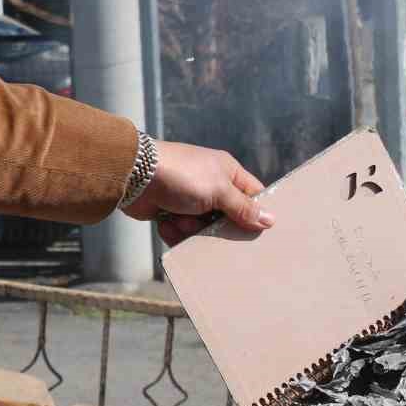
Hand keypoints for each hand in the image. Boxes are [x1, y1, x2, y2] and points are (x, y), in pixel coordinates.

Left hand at [121, 140, 272, 245]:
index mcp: (227, 172)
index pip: (253, 195)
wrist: (135, 177)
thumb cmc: (182, 176)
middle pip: (228, 218)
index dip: (257, 213)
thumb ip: (244, 208)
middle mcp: (210, 185)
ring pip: (204, 229)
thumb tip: (270, 220)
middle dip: (218, 228)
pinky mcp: (171, 212)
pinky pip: (182, 232)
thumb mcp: (219, 190)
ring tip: (181, 221)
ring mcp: (190, 200)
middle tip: (214, 233)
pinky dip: (175, 231)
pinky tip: (167, 223)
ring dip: (192, 230)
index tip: (259, 232)